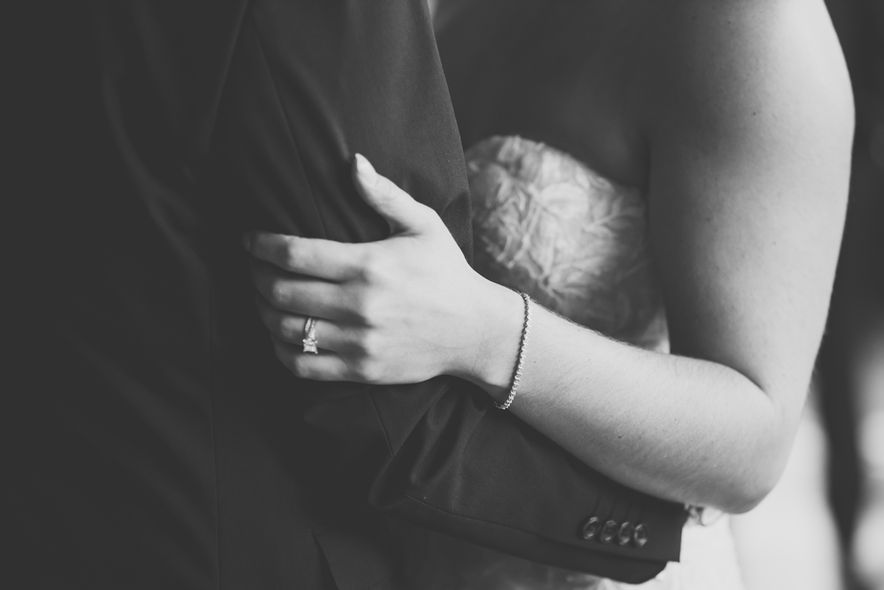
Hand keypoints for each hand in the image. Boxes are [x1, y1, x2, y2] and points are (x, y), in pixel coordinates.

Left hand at [245, 155, 516, 385]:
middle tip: (253, 267)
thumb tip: (352, 161)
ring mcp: (359, 341)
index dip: (262, 245)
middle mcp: (359, 305)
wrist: (474, 330)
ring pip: (285, 329)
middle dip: (256, 276)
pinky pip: (302, 366)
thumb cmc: (446, 272)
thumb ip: (384, 194)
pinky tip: (279, 334)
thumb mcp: (424, 225)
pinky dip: (280, 349)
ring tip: (261, 297)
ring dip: (262, 311)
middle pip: (281, 292)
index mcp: (369, 265)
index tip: (250, 240)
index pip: (294, 254)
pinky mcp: (361, 370)